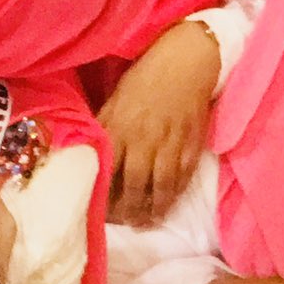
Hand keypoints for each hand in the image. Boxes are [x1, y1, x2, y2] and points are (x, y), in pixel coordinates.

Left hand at [99, 21, 218, 226]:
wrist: (185, 61)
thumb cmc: (145, 77)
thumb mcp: (114, 100)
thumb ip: (105, 128)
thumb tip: (92, 153)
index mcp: (119, 127)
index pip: (107, 170)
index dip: (103, 193)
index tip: (98, 209)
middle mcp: (143, 139)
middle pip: (133, 184)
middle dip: (128, 209)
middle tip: (124, 222)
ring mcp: (170, 144)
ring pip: (160, 186)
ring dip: (153, 208)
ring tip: (146, 221)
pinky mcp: (191, 145)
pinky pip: (182, 177)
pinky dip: (174, 194)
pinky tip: (168, 204)